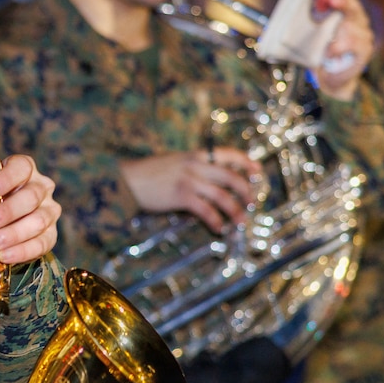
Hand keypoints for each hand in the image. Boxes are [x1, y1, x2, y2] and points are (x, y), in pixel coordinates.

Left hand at [0, 154, 59, 264]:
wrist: (2, 219)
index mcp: (25, 169)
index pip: (21, 168)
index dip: (5, 179)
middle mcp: (42, 187)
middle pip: (31, 196)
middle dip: (8, 211)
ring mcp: (49, 211)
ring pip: (39, 221)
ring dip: (14, 234)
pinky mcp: (51, 234)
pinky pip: (42, 243)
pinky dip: (22, 251)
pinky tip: (4, 255)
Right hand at [120, 148, 254, 232]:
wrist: (126, 179)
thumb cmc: (146, 173)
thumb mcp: (172, 162)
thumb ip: (191, 167)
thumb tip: (207, 179)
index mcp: (194, 155)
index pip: (227, 154)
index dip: (246, 162)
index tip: (257, 171)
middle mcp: (195, 165)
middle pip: (231, 176)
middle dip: (246, 191)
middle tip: (251, 202)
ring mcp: (189, 180)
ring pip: (222, 195)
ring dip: (235, 210)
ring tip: (240, 221)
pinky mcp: (181, 196)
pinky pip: (206, 210)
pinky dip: (215, 220)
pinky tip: (218, 228)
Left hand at [313, 0, 373, 98]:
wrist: (330, 77)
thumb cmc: (323, 53)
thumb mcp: (319, 35)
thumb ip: (320, 21)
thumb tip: (310, 7)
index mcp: (351, 17)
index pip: (350, 2)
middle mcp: (361, 24)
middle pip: (354, 10)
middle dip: (343, 4)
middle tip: (332, 0)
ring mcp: (365, 37)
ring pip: (350, 28)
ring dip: (335, 34)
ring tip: (325, 45)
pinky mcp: (366, 50)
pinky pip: (352, 43)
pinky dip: (337, 48)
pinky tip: (330, 54)